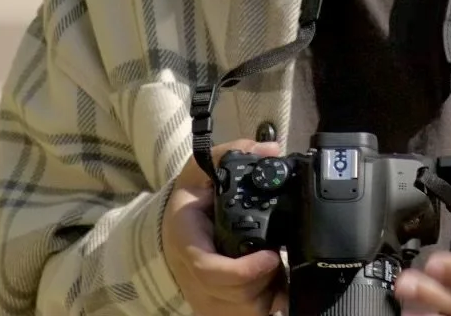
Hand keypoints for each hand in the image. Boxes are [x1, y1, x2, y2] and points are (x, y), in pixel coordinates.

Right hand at [161, 139, 288, 315]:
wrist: (175, 233)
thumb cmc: (191, 204)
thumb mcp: (200, 171)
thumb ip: (229, 154)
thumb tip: (269, 150)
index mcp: (187, 243)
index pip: (210, 271)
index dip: (244, 270)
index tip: (270, 255)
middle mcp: (194, 278)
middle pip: (235, 296)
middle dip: (264, 279)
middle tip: (276, 255)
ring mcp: (206, 299)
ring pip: (245, 310)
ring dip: (267, 292)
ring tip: (271, 266)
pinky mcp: (218, 311)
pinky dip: (268, 304)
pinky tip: (270, 283)